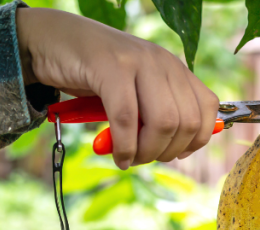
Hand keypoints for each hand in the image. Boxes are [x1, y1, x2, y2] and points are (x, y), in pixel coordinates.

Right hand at [14, 8, 219, 169]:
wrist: (52, 41)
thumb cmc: (93, 73)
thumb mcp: (134, 90)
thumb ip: (156, 112)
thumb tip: (176, 151)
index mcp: (173, 67)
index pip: (206, 108)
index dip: (195, 140)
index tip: (174, 154)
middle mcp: (162, 62)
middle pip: (186, 122)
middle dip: (167, 152)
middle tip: (143, 159)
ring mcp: (138, 62)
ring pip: (162, 122)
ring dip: (146, 152)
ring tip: (128, 158)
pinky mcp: (111, 68)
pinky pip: (127, 118)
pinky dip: (124, 146)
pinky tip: (116, 155)